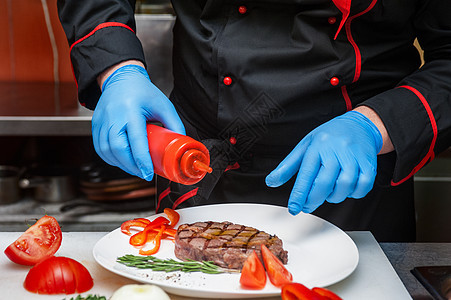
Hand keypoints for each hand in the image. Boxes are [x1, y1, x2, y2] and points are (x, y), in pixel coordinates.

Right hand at [92, 64, 184, 179]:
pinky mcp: (95, 125)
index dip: (141, 160)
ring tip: (135, 168)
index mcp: (131, 110)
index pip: (135, 141)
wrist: (121, 77)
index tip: (148, 172)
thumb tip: (181, 144)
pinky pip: (99, 148)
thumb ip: (174, 124)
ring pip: (106, 151)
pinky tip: (122, 161)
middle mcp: (113, 116)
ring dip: (121, 164)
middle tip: (143, 173)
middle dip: (131, 166)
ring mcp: (101, 121)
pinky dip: (110, 159)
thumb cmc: (142, 91)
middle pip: (118, 149)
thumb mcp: (163, 105)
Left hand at [265, 111, 382, 214]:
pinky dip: (353, 193)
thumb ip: (288, 166)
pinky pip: (362, 187)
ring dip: (334, 196)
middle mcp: (336, 151)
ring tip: (328, 193)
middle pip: (324, 184)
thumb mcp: (305, 146)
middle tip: (307, 205)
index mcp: (317, 147)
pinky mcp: (368, 164)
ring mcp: (353, 158)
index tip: (294, 208)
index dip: (299, 195)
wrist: (359, 125)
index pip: (306, 175)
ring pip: (344, 187)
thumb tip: (271, 181)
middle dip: (314, 200)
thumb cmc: (330, 136)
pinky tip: (346, 188)